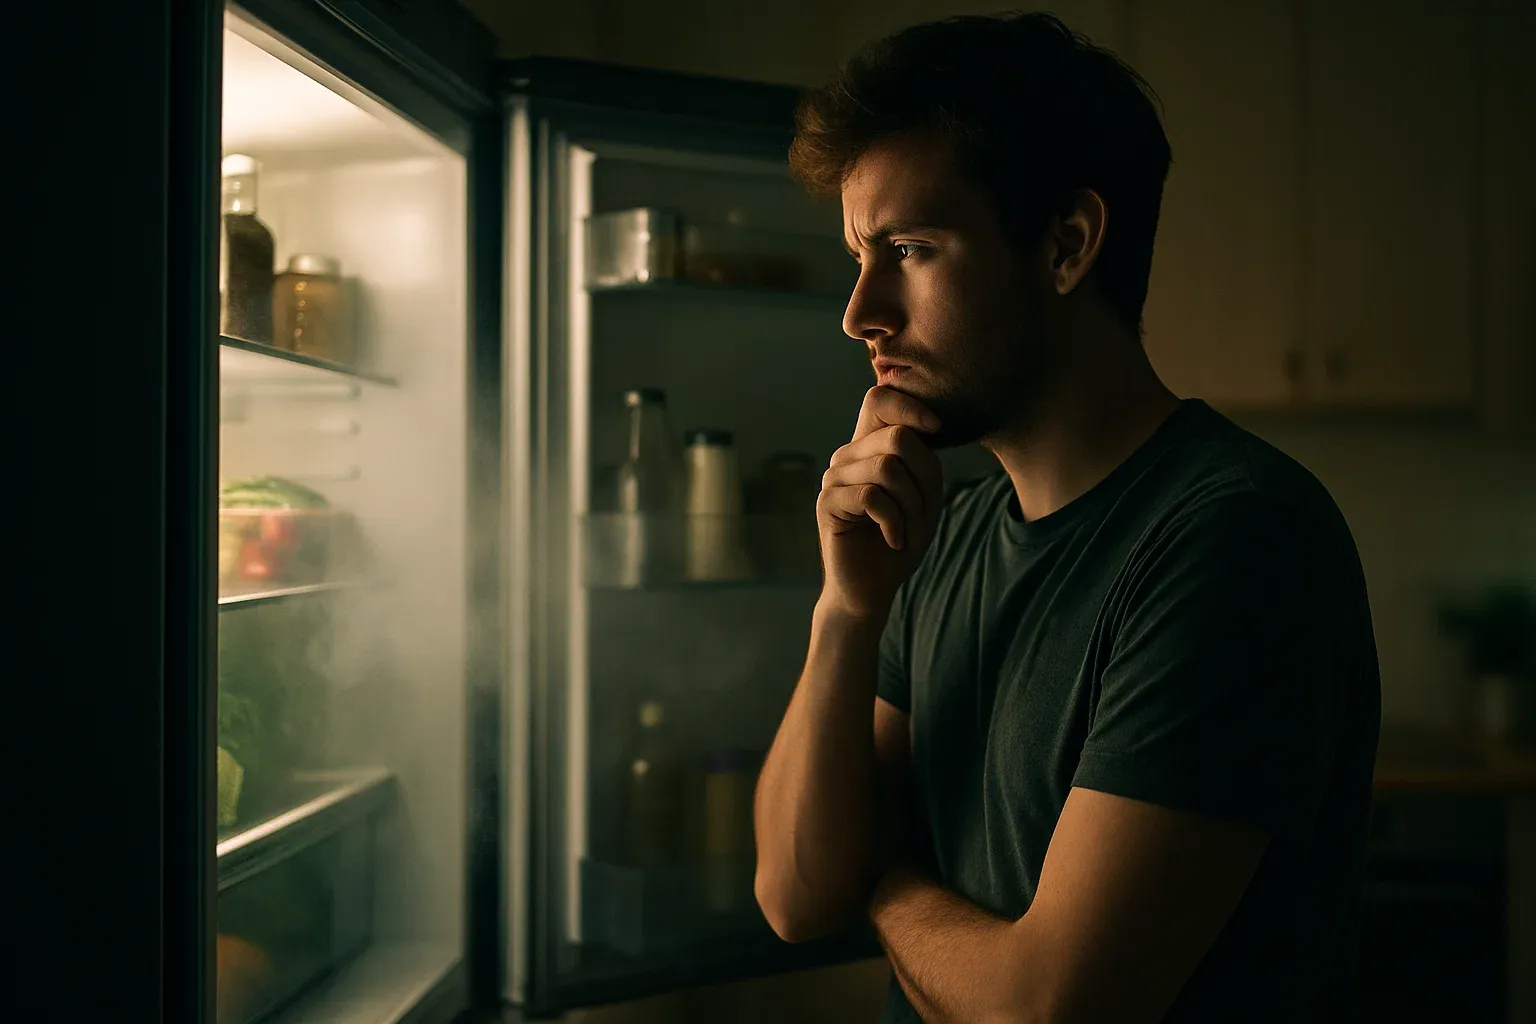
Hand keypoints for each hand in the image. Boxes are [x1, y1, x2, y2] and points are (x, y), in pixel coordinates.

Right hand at [817, 387, 944, 620]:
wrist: (873, 589)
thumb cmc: (901, 541)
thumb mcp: (925, 498)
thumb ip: (923, 461)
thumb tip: (917, 432)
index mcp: (870, 447)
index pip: (879, 399)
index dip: (910, 406)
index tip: (936, 430)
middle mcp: (848, 455)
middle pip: (896, 436)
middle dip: (922, 480)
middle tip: (921, 514)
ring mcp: (834, 478)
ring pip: (887, 468)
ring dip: (910, 507)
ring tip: (906, 531)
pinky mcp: (827, 503)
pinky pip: (872, 497)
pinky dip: (894, 522)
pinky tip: (893, 540)